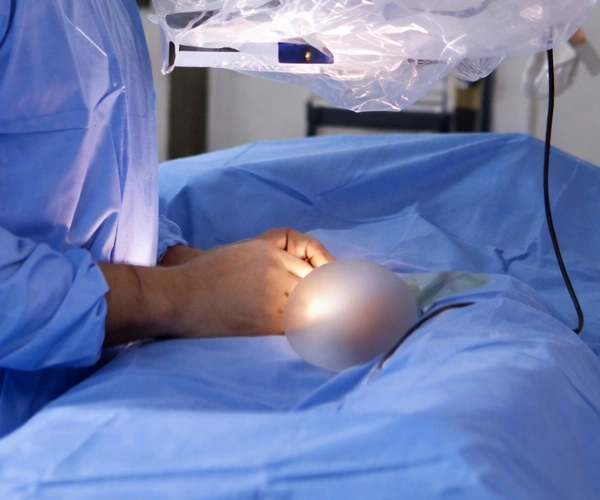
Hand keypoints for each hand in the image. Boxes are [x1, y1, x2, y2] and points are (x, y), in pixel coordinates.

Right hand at [100, 229, 334, 342]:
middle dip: (345, 304)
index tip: (354, 300)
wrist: (180, 297)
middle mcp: (278, 270)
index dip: (338, 287)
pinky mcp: (265, 320)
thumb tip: (306, 281)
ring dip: (335, 321)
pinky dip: (317, 335)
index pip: (317, 271)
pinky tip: (330, 343)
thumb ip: (275, 264)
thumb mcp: (242, 254)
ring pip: (316, 308)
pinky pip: (300, 328)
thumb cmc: (206, 276)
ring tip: (356, 335)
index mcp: (272, 252)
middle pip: (323, 288)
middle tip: (367, 322)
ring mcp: (273, 295)